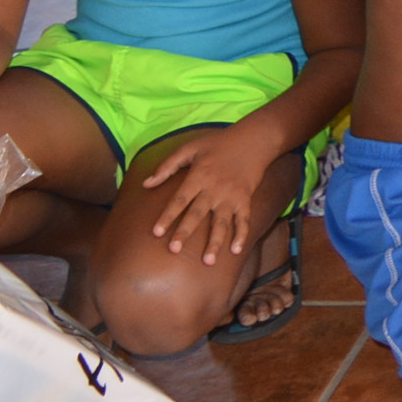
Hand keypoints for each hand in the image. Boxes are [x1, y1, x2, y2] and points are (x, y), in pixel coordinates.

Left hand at [140, 119, 277, 265]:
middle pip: (197, 214)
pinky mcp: (246, 199)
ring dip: (215, 242)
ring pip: (222, 222)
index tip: (156, 232)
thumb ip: (167, 165)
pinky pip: (244, 219)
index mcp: (199, 176)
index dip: (167, 216)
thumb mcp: (191, 147)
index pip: (180, 200)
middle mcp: (214, 189)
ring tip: (208, 261)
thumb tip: (146, 184)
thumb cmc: (219, 143)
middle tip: (174, 250)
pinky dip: (242, 235)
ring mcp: (231, 196)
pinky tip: (236, 250)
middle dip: (185, 232)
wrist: (254, 139)